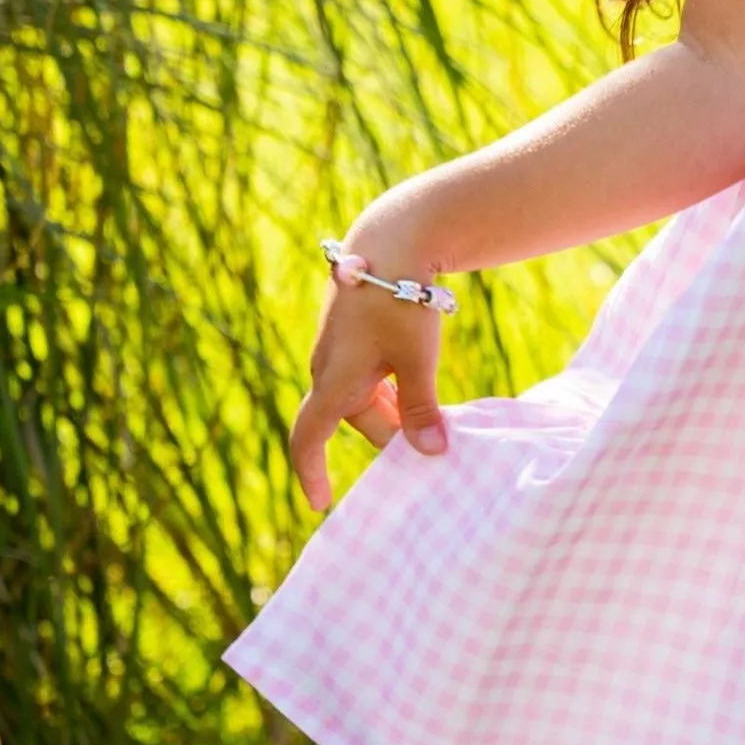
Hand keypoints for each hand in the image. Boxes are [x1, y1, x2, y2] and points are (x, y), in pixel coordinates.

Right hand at [287, 270, 448, 511]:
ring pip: (365, 398)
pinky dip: (393, 388)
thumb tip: (432, 453)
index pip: (308, 438)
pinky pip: (369, 377)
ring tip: (435, 415)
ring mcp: (339, 350)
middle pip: (355, 420)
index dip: (312, 473)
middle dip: (391, 434)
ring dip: (395, 410)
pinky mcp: (353, 335)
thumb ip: (422, 408)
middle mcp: (328, 368)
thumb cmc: (402, 300)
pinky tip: (421, 384)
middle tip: (436, 442)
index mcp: (334, 379)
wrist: (393, 240)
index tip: (322, 503)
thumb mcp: (418, 359)